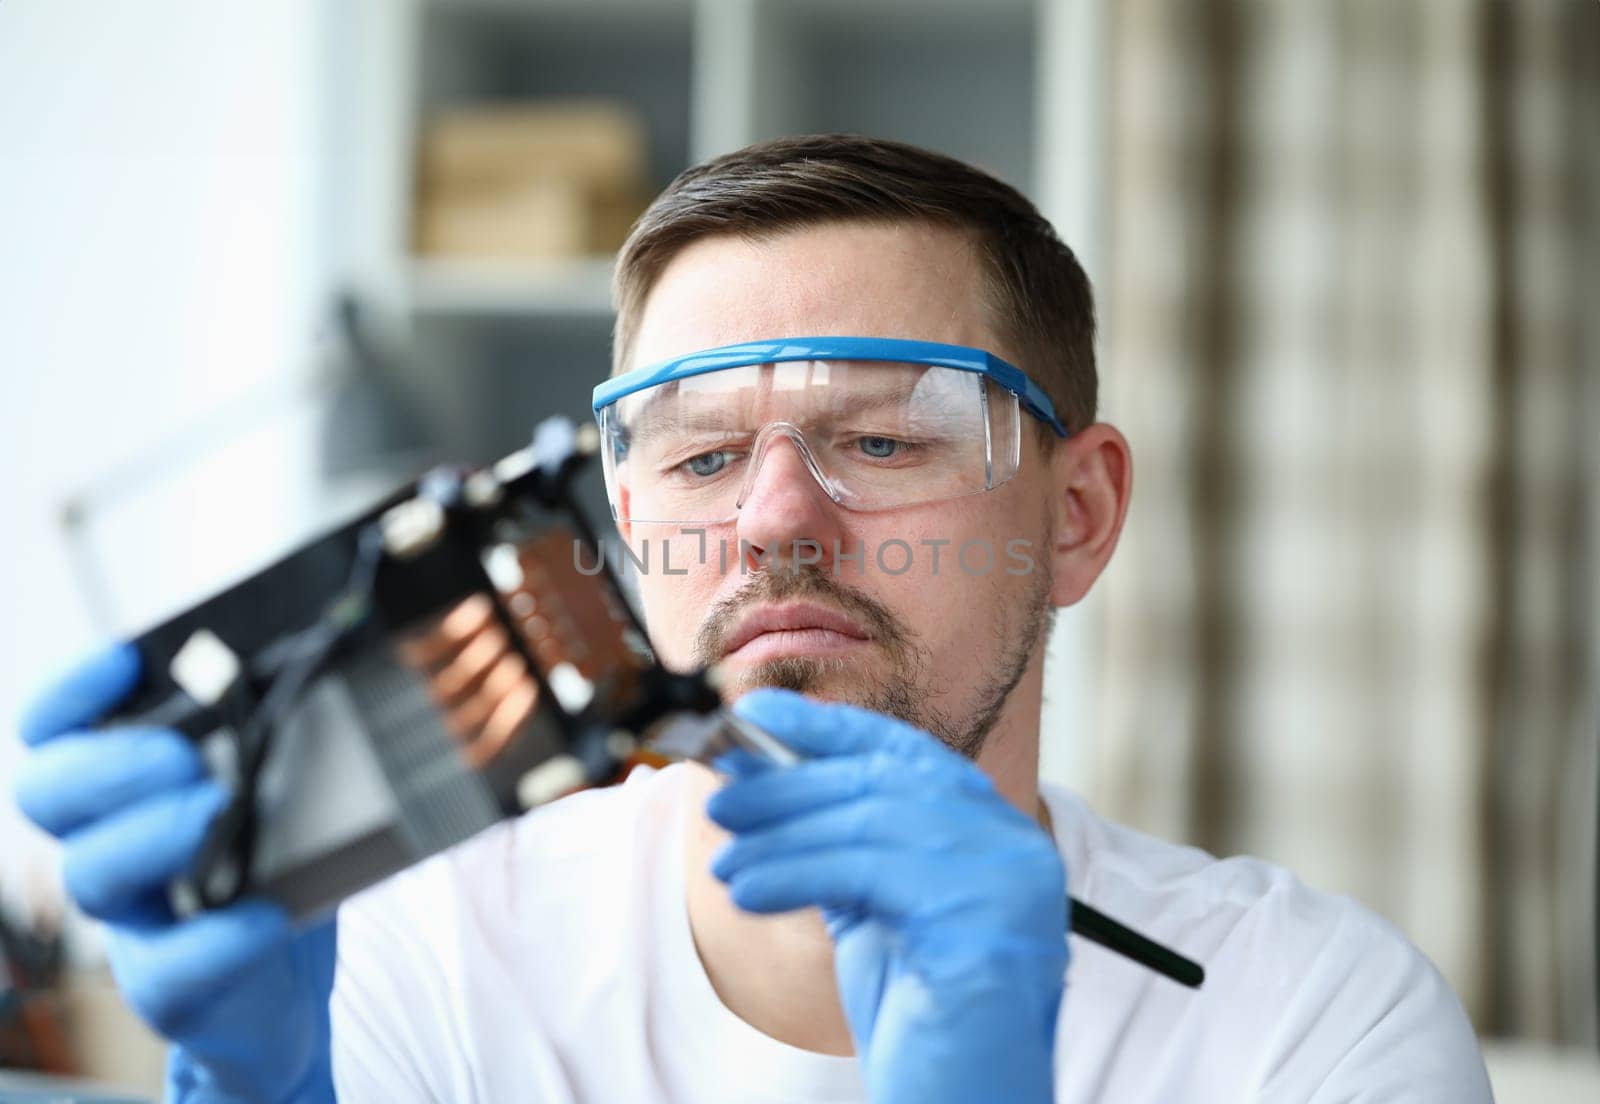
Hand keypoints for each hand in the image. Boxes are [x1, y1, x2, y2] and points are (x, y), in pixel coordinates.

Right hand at [13, 643, 334, 1102]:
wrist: (284, 997)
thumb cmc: (277, 873)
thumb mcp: (289, 793)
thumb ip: (290, 741)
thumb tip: (332, 671)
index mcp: (128, 791)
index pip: (58, 731)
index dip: (72, 694)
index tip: (128, 662)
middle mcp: (112, 848)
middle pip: (51, 794)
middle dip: (110, 763)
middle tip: (180, 755)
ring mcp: (135, 920)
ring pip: (92, 875)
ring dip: (154, 834)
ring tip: (221, 810)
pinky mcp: (171, 987)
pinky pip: (167, 970)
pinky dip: (217, 940)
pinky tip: (265, 916)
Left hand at [707, 689, 1067, 1103]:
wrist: (966, 1103)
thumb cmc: (921, 1019)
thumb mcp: (872, 912)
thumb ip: (841, 845)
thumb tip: (760, 778)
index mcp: (993, 831)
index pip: (903, 753)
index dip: (825, 727)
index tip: (755, 712)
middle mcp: (1013, 844)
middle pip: (882, 783)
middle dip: (788, 785)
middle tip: (719, 798)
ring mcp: (1009, 879)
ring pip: (869, 823)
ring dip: (780, 836)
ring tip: (723, 859)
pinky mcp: (986, 920)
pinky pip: (866, 873)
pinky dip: (794, 874)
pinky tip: (745, 890)